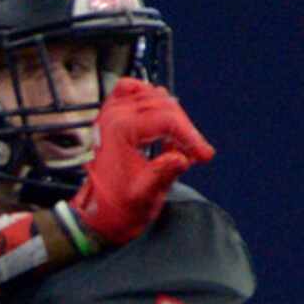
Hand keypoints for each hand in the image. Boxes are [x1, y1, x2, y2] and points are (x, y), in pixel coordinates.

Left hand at [68, 79, 215, 247]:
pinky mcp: (111, 114)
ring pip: (155, 97)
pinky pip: (134, 90)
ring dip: (173, 118)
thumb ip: (164, 174)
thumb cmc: (119, 207)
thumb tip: (183, 157)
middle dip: (185, 129)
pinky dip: (151, 100)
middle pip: (164, 105)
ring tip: (179, 147)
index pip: (167, 119)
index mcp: (119, 129)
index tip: (205, 155)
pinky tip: (161, 121)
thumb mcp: (145, 195)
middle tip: (196, 154)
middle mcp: (113, 114)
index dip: (191, 136)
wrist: (98, 213)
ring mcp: (110, 112)